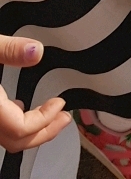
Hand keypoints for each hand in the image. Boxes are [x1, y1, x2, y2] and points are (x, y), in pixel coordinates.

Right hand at [0, 35, 70, 152]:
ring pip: (7, 138)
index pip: (20, 129)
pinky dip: (16, 123)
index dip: (44, 120)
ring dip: (31, 130)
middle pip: (16, 141)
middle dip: (44, 132)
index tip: (60, 104)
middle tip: (65, 120)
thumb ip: (8, 49)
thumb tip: (36, 51)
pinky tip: (20, 107)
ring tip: (51, 117)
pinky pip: (0, 127)